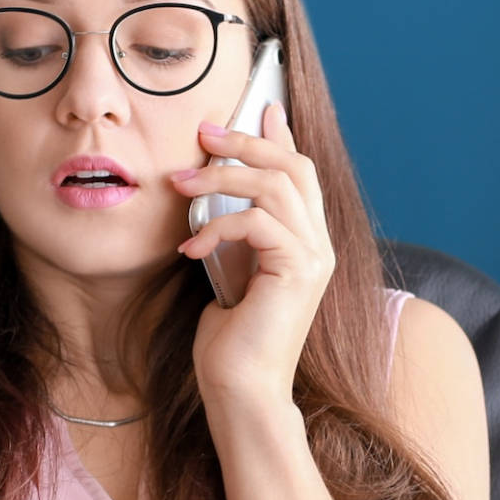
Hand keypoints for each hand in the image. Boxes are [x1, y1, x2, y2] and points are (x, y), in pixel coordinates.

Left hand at [170, 102, 333, 406]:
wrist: (240, 392)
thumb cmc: (229, 344)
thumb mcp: (226, 272)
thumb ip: (233, 235)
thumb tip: (213, 198)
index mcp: (306, 244)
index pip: (301, 174)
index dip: (280, 137)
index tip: (257, 108)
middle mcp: (319, 246)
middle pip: (294, 167)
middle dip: (247, 142)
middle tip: (203, 133)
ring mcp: (314, 258)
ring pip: (275, 186)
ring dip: (221, 178)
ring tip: (180, 184)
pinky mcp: (299, 271)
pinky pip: (258, 222)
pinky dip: (218, 225)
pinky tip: (191, 246)